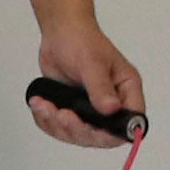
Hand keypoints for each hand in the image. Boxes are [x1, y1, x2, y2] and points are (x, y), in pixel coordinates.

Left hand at [28, 22, 146, 145]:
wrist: (60, 34)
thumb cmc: (82, 40)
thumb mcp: (92, 63)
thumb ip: (100, 88)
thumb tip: (110, 108)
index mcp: (126, 91)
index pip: (130, 122)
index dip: (113, 133)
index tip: (93, 129)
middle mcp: (111, 103)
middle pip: (100, 136)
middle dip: (77, 130)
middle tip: (62, 115)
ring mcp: (91, 109)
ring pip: (77, 135)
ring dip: (58, 125)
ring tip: (45, 106)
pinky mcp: (73, 110)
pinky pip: (60, 128)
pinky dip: (47, 120)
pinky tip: (40, 105)